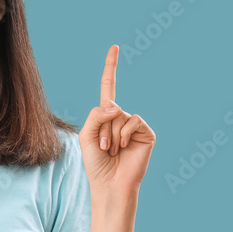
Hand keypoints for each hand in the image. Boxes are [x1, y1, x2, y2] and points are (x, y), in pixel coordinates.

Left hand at [78, 45, 156, 195]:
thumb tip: (116, 105)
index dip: (111, 67)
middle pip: (108, 106)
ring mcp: (134, 125)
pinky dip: (124, 134)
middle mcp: (121, 117)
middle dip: (101, 128)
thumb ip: (96, 114)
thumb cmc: (95, 163)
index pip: (108, 86)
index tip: (115, 47)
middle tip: (103, 148)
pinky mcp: (146, 133)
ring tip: (112, 151)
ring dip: (110, 135)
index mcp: (105, 115)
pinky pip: (132, 121)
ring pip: (118, 115)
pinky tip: (123, 148)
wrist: (110, 184)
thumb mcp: (86, 135)